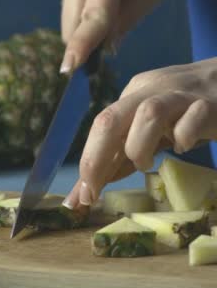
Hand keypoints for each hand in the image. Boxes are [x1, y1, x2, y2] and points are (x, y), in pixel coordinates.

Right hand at [59, 0, 168, 72]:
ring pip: (67, 24)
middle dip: (87, 42)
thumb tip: (104, 48)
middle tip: (109, 40)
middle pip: (72, 28)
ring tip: (109, 4)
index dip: (82, 44)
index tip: (69, 67)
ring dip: (84, 28)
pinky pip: (67, 12)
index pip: (94, 15)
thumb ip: (129, 18)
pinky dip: (82, 15)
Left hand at [63, 57, 216, 208]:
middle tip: (94, 189)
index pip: (100, 128)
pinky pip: (193, 118)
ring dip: (138, 146)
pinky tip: (184, 147)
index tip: (84, 196)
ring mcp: (181, 95)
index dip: (88, 162)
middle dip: (96, 158)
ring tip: (144, 164)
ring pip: (148, 114)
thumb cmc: (186, 112)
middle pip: (110, 118)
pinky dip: (184, 136)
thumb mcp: (149, 132)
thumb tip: (84, 193)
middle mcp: (150, 91)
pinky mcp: (211, 104)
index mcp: (132, 96)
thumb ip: (120, 160)